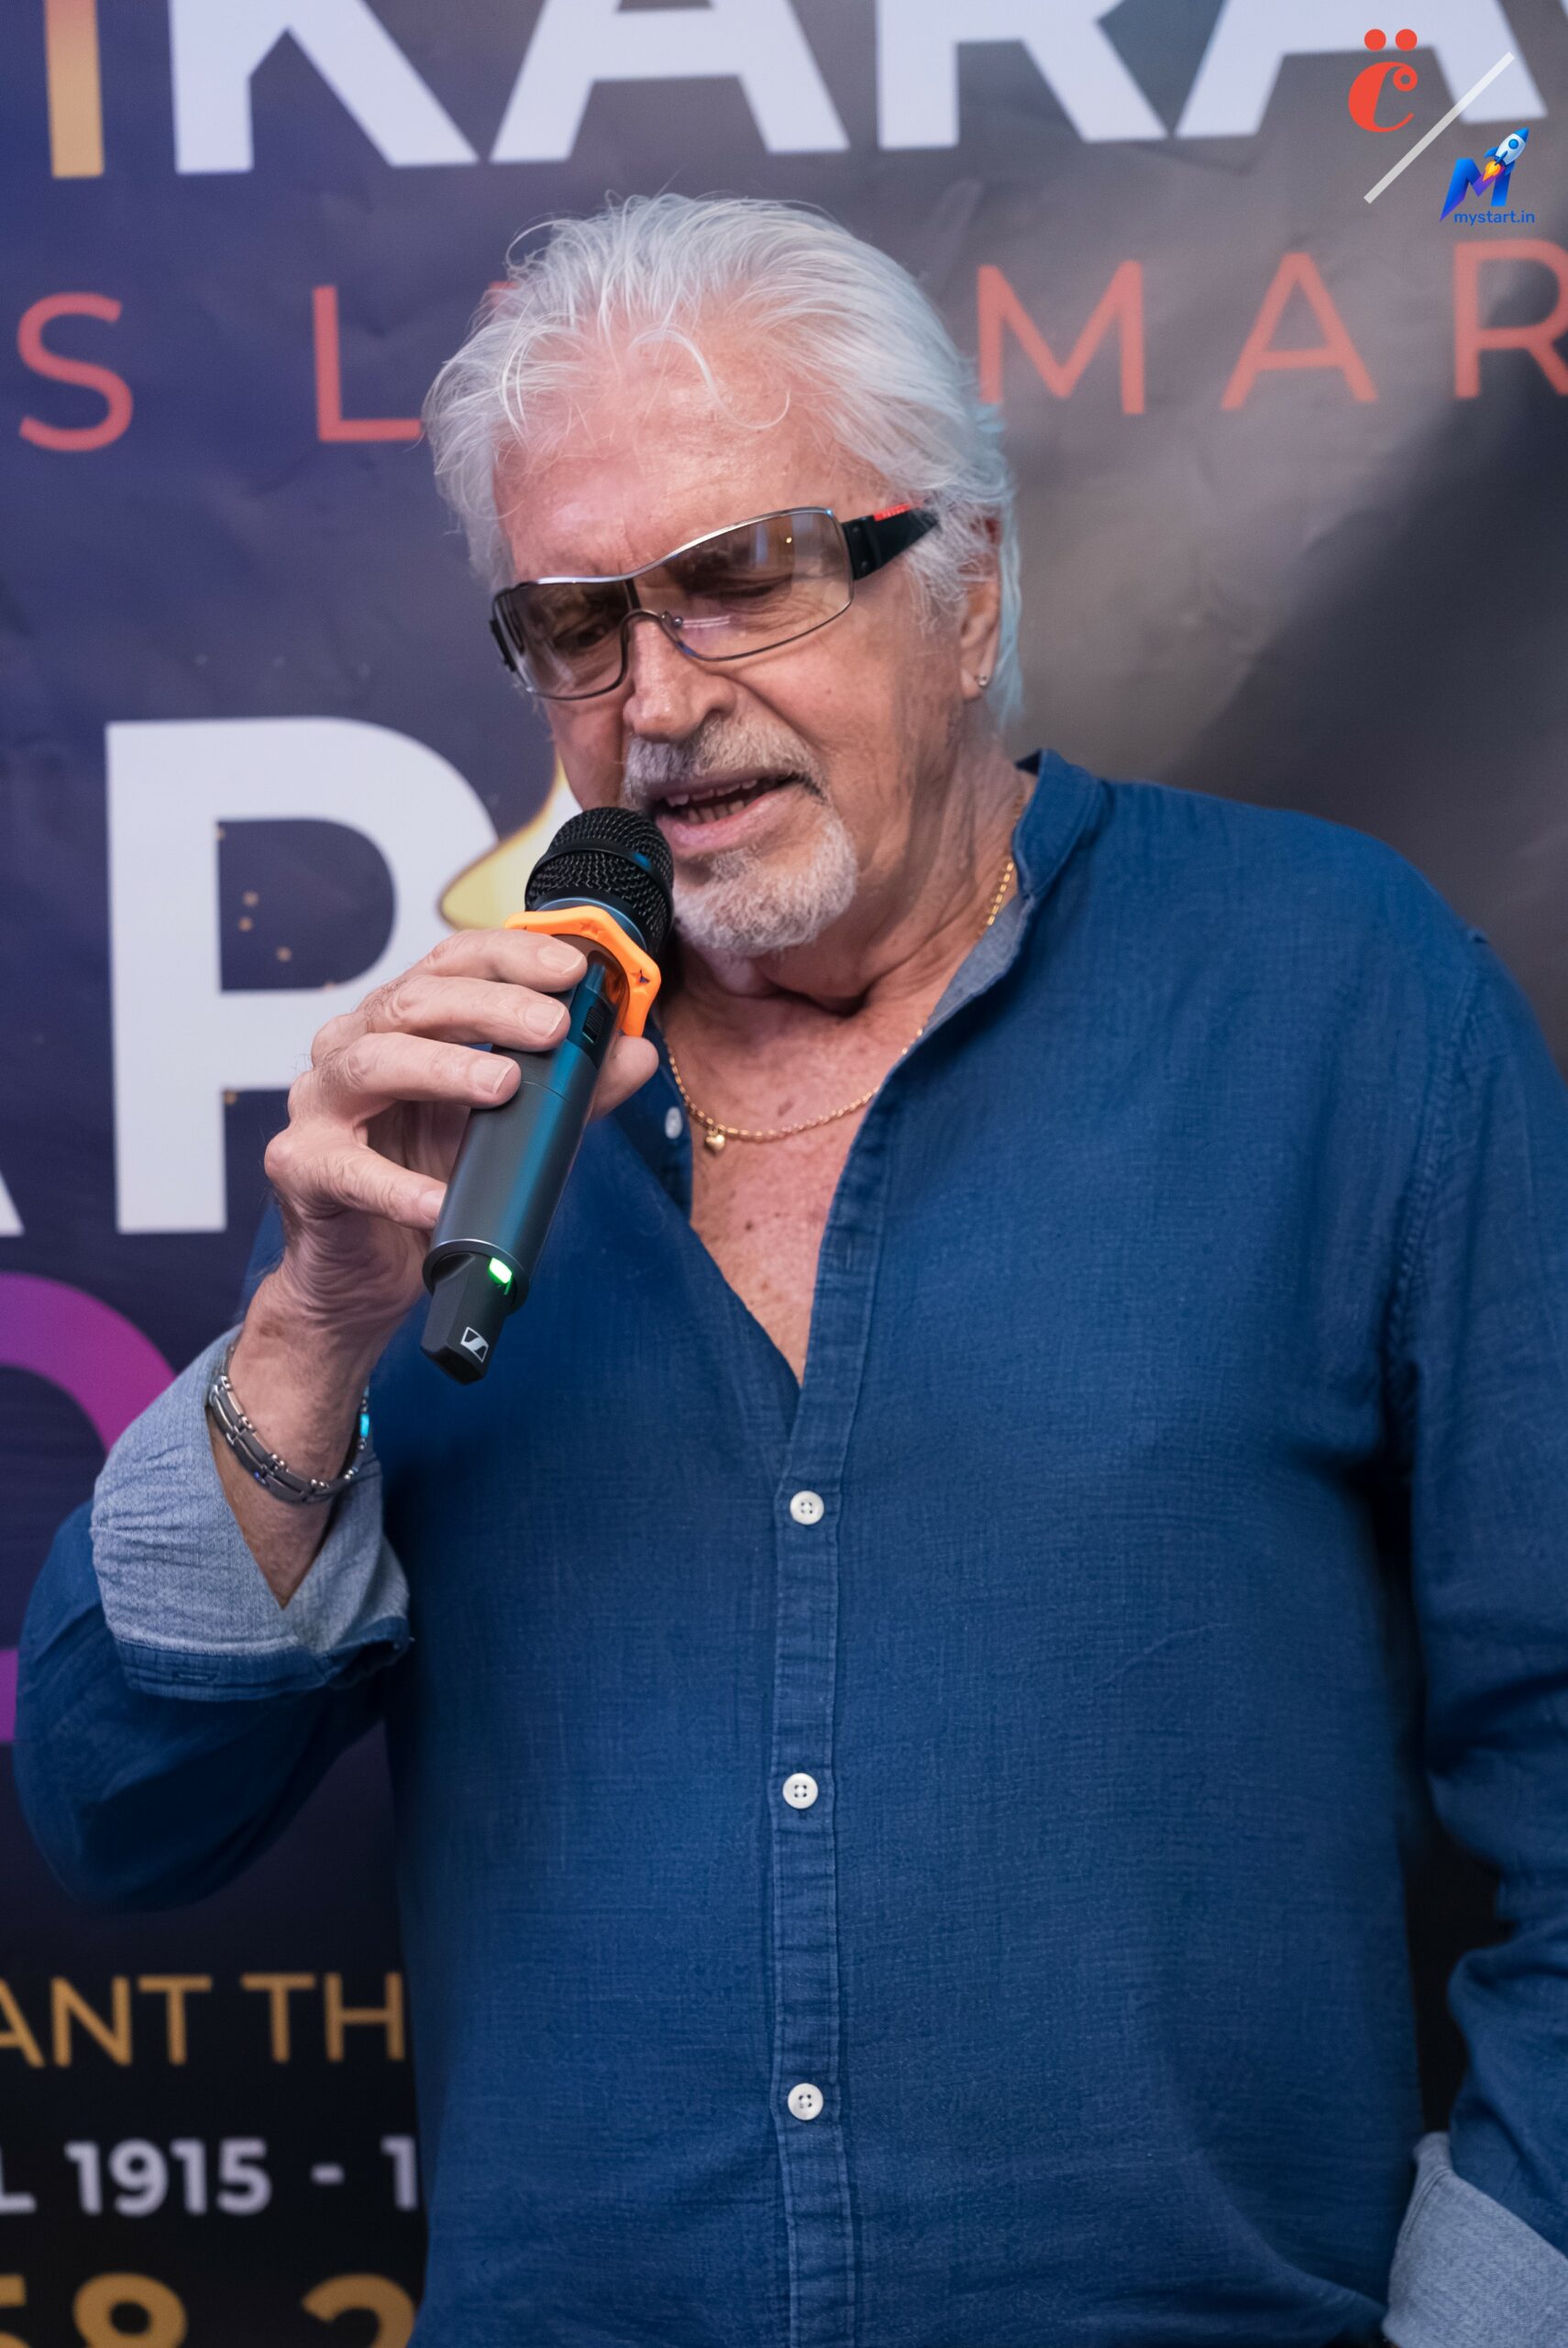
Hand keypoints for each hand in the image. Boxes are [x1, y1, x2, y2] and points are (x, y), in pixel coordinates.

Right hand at [262, 928, 659, 1345]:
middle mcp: (354, 1046)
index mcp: (403, 1023)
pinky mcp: (303, 1166)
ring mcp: (321, 1104)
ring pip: (373, 1061)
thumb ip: (571, 1091)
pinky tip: (439, 1199)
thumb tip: (634, 1053)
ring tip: (506, 1085)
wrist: (369, 1273)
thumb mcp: (513, 1131)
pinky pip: (348, 1168)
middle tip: (552, 1027)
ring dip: (445, 1068)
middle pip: (415, 1001)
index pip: (452, 963)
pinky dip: (398, 1186)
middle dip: (491, 1008)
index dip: (511, 957)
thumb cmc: (432, 1182)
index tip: (572, 969)